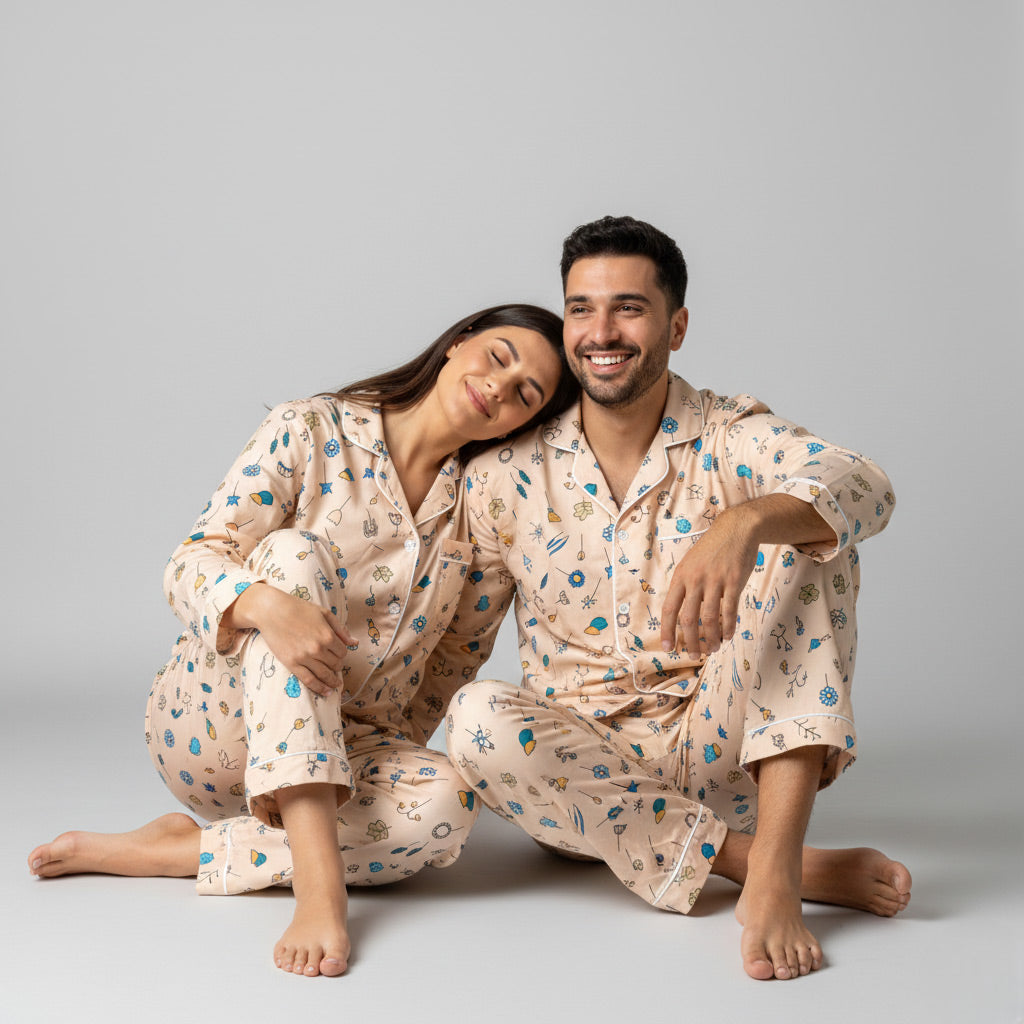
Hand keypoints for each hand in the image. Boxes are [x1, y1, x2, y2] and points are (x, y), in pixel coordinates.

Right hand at [228, 584, 357, 696]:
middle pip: (335, 664)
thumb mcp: (324, 613)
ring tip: (336, 686)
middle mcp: (318, 648)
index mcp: (328, 635)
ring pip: (324, 675)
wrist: (272, 611)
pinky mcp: (292, 664)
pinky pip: (308, 680)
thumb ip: (341, 629)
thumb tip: (355, 643)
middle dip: (337, 666)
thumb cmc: (298, 608)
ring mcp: (304, 657)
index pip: (343, 652)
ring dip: (332, 682)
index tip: (338, 654)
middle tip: (335, 667)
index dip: (342, 654)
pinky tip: (326, 692)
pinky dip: (319, 688)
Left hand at [660, 506, 759, 657]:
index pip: (669, 609)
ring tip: (713, 649)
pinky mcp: (733, 581)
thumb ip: (686, 586)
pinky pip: (729, 610)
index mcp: (681, 576)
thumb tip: (681, 614)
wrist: (736, 529)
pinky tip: (728, 636)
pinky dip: (728, 627)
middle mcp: (695, 580)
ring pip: (709, 618)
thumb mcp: (690, 564)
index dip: (667, 631)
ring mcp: (714, 581)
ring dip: (711, 638)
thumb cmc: (712, 549)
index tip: (668, 647)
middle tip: (693, 655)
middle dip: (690, 641)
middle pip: (687, 618)